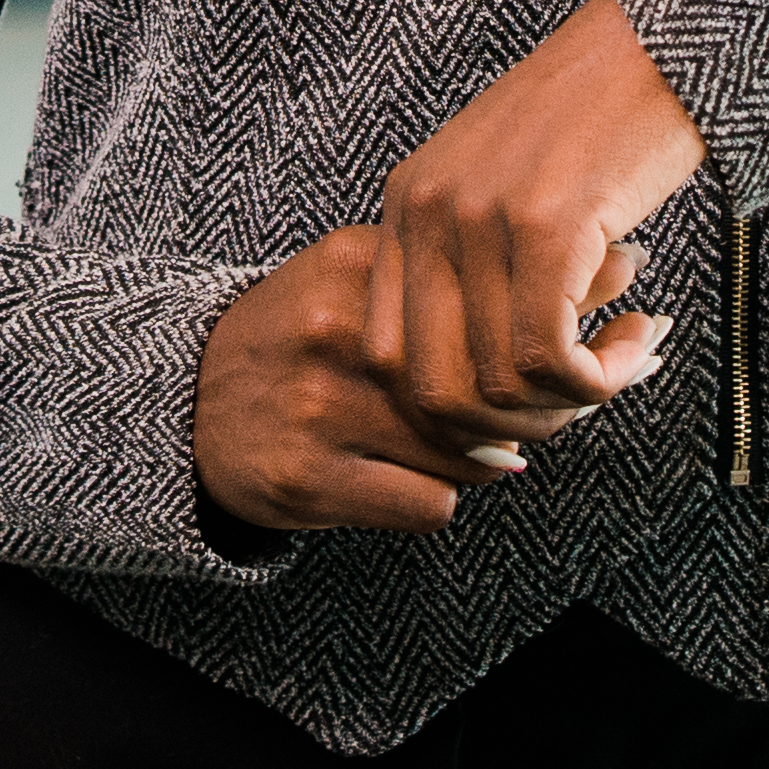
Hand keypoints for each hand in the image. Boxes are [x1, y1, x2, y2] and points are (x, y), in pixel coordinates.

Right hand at [197, 225, 539, 535]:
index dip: (527, 342)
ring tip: (460, 453)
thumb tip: (585, 309)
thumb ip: (445, 282)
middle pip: (481, 385)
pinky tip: (409, 482)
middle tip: (521, 424)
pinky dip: (434, 501)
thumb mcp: (355, 280)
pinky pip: (429, 505)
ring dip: (477, 462)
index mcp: (353, 263)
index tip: (546, 363)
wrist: (183, 404)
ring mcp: (316, 405)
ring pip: (464, 451)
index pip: (487, 308)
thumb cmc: (299, 341)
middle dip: (517, 413)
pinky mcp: (305, 478)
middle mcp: (333, 328)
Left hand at [368, 0, 706, 446]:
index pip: (387, 357)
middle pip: (432, 391)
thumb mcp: (507, 184)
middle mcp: (427, 213)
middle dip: (510, 428)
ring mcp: (480, 220)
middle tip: (577, 405)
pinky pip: (554, 360)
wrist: (660, 42)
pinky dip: (603, 377)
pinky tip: (641, 334)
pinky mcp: (545, 228)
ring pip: (500, 387)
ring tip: (623, 361)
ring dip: (572, 403)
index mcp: (407, 203)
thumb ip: (481, 266)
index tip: (512, 425)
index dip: (446, 415)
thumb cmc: (598, 119)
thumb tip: (499, 394)